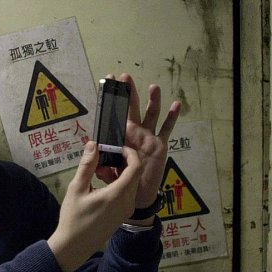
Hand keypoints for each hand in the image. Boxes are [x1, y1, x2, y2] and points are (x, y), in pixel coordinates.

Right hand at [48, 141, 142, 271]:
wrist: (74, 246)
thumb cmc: (73, 217)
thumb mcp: (77, 188)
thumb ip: (87, 165)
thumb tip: (93, 144)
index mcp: (118, 194)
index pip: (135, 167)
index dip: (130, 153)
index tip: (117, 146)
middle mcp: (128, 202)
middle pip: (135, 174)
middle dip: (125, 161)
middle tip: (107, 154)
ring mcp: (126, 210)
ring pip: (132, 184)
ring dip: (122, 172)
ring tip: (102, 168)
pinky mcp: (123, 214)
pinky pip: (127, 194)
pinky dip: (120, 183)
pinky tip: (103, 183)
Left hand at [95, 73, 180, 209]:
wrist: (136, 195)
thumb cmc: (120, 180)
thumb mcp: (107, 172)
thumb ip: (101, 162)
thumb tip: (95, 151)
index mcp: (118, 136)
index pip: (114, 113)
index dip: (111, 98)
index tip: (107, 80)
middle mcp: (133, 132)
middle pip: (131, 108)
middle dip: (128, 92)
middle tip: (124, 76)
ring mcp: (147, 137)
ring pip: (151, 114)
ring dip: (152, 100)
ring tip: (153, 86)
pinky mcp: (159, 145)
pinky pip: (167, 129)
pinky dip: (172, 117)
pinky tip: (176, 104)